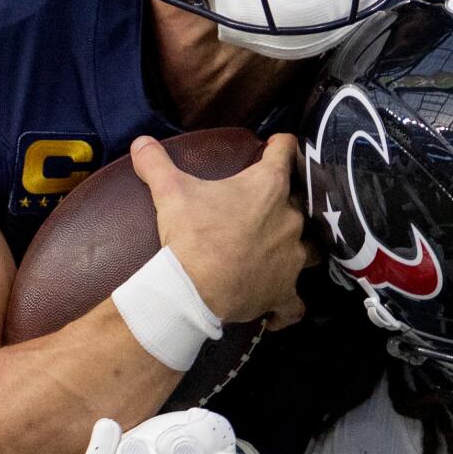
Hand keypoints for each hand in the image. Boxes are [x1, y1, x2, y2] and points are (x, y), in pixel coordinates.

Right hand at [132, 133, 309, 329]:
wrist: (195, 289)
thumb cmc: (192, 234)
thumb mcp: (170, 191)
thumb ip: (157, 163)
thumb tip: (141, 142)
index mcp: (270, 187)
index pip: (286, 152)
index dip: (282, 145)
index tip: (278, 144)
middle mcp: (291, 219)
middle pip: (302, 201)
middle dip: (289, 200)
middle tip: (271, 203)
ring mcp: (293, 257)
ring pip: (311, 248)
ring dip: (301, 247)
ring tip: (286, 249)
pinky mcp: (285, 291)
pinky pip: (295, 303)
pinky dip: (289, 307)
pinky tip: (280, 312)